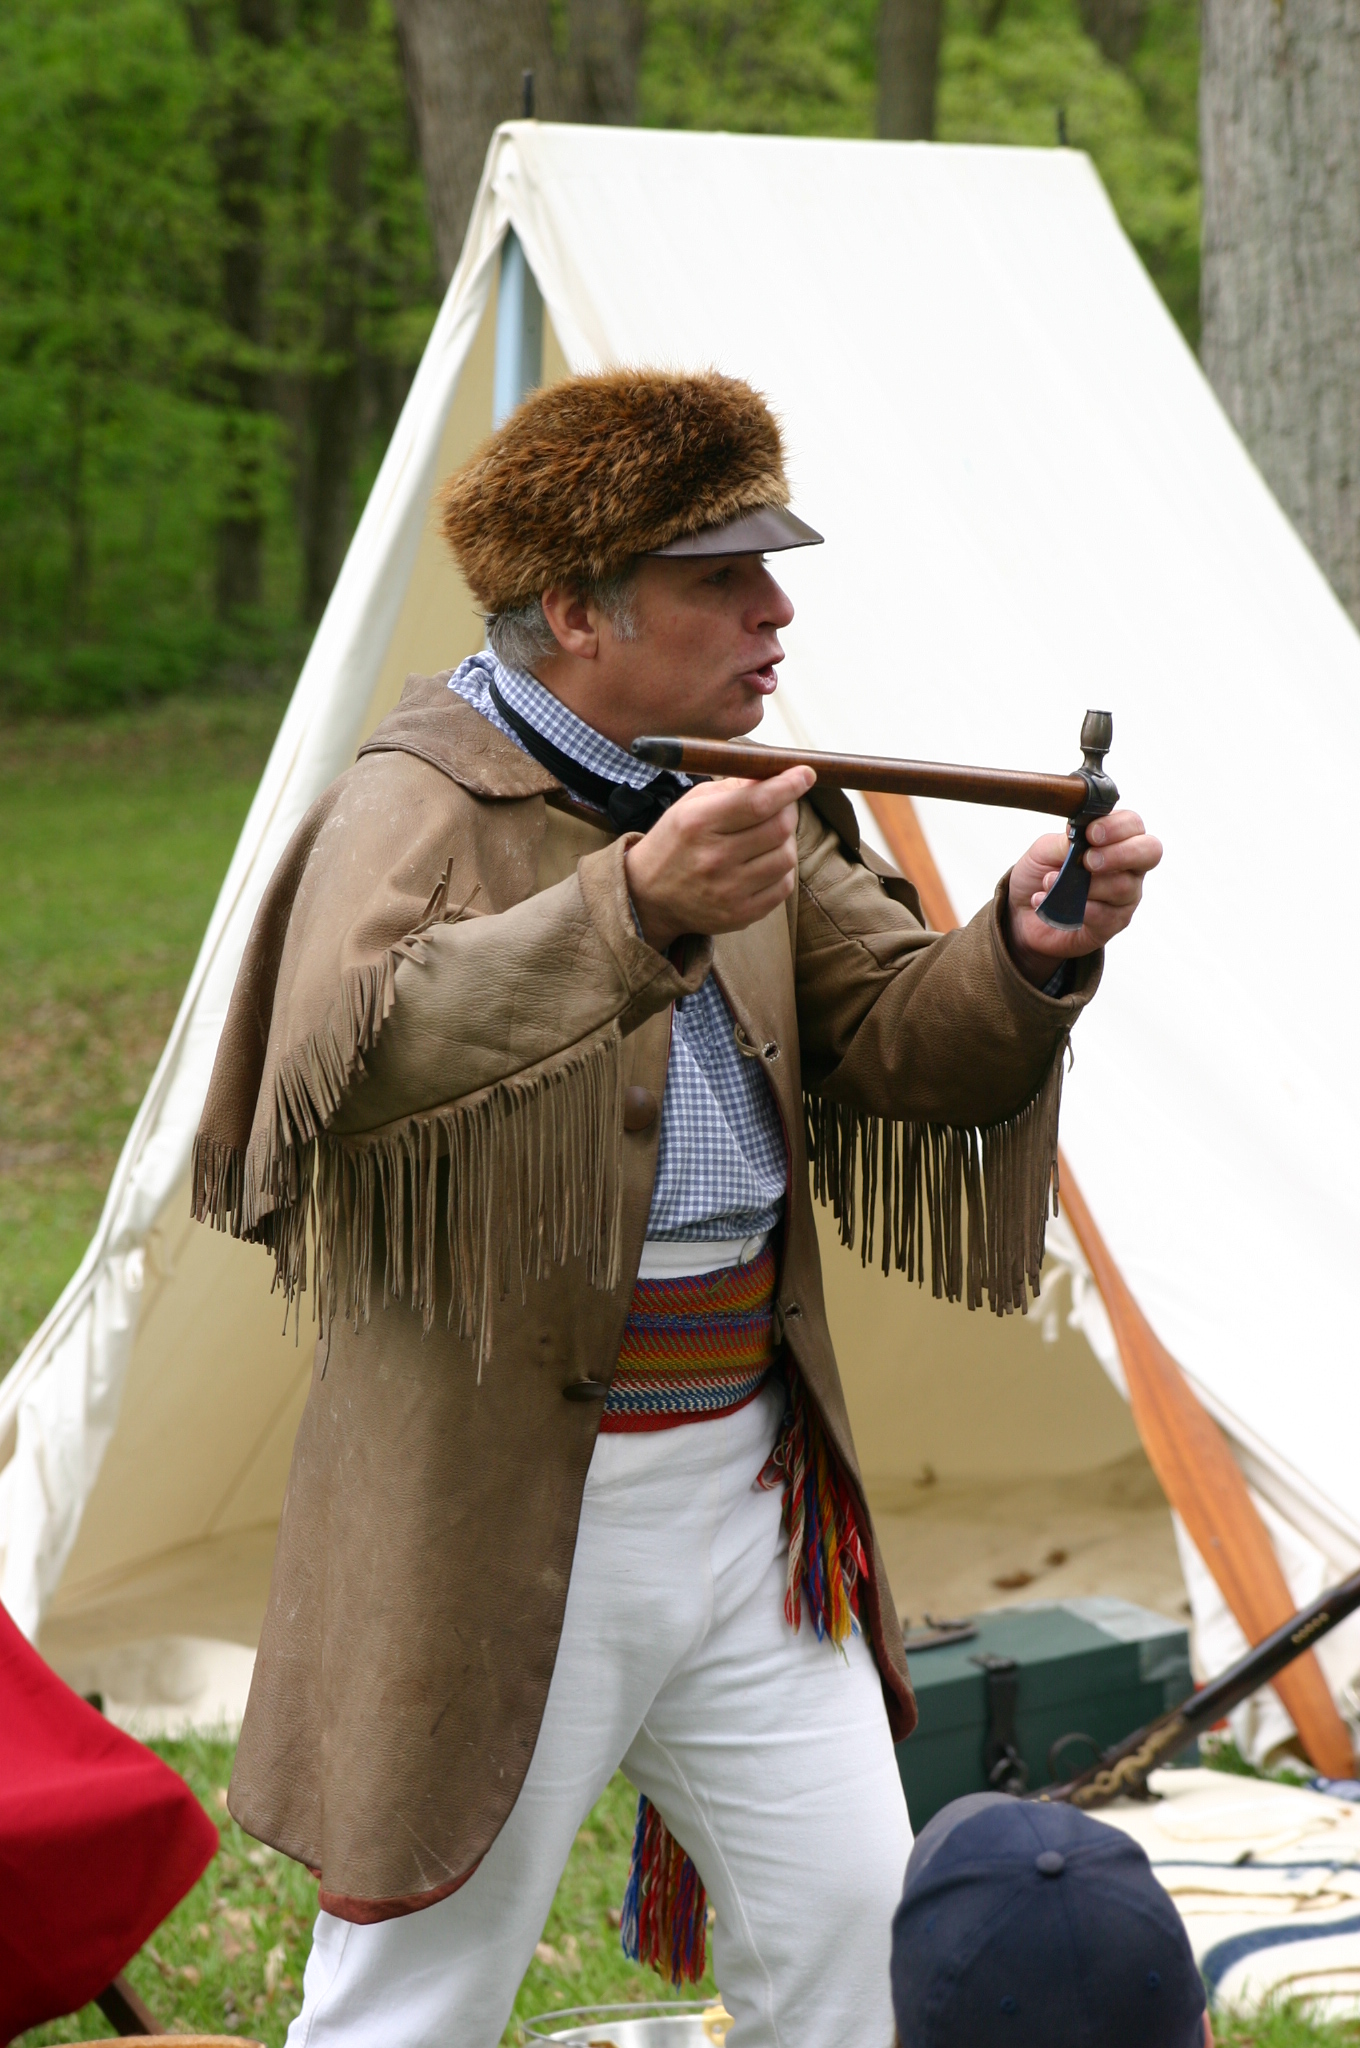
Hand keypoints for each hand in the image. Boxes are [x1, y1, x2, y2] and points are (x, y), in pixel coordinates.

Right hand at [625, 765, 815, 951]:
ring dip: (786, 841)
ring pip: (787, 857)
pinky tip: (764, 863)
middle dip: (788, 810)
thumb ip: (734, 788)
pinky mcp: (740, 915)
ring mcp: (728, 890)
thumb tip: (778, 775)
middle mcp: (713, 858)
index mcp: (698, 823)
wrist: (649, 896)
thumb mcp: (691, 804)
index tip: (806, 774)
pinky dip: (782, 869)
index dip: (789, 786)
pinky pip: (784, 886)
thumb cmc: (676, 841)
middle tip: (780, 806)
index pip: (758, 802)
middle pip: (779, 828)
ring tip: (767, 838)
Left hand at [1007, 808, 1162, 983]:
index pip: (1133, 824)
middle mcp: (1128, 867)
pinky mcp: (1112, 924)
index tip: (1091, 834)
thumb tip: (1080, 831)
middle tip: (1088, 860)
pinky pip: (1105, 915)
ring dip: (1085, 885)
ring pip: (1123, 887)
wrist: (1021, 914)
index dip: (1117, 827)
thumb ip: (1066, 841)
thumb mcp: (1045, 850)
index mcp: (1115, 840)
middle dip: (1120, 853)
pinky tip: (1052, 904)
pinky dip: (1077, 908)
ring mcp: (1124, 897)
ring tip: (1051, 883)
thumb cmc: (1040, 874)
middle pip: (1150, 852)